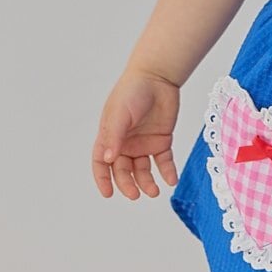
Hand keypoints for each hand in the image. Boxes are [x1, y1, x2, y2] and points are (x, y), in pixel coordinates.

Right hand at [92, 69, 181, 199]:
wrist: (158, 77)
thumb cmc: (133, 91)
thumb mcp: (120, 114)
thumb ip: (114, 137)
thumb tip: (107, 160)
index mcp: (110, 136)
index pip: (101, 163)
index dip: (102, 179)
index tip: (108, 193)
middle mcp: (125, 143)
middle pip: (123, 170)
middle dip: (127, 184)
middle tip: (136, 194)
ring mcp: (144, 143)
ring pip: (143, 170)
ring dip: (147, 182)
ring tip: (154, 191)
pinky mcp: (161, 140)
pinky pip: (163, 161)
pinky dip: (167, 172)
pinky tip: (171, 180)